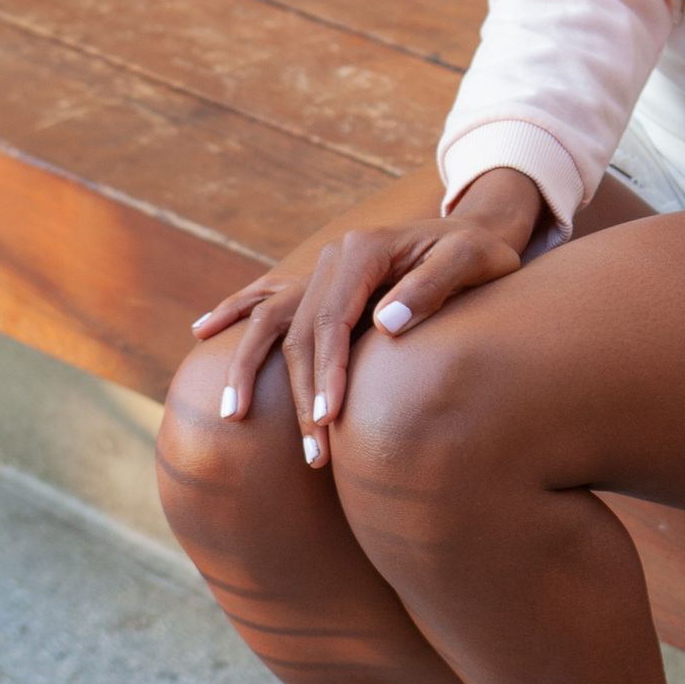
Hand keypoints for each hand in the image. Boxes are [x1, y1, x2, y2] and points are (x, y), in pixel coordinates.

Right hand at [191, 168, 544, 464]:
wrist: (479, 230)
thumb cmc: (482, 251)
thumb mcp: (473, 261)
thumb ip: (432, 286)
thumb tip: (384, 323)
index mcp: (364, 249)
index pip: (332, 320)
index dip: (327, 372)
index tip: (330, 420)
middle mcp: (335, 256)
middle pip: (299, 331)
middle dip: (300, 394)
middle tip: (313, 454)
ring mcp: (323, 267)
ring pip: (272, 320)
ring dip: (250, 368)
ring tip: (234, 415)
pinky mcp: (322, 281)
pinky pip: (268, 296)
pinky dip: (234, 311)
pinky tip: (203, 331)